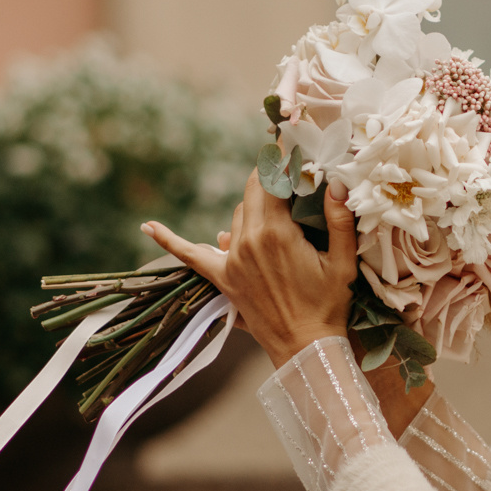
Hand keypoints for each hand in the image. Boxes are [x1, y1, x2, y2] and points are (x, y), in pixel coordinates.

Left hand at [146, 174, 357, 366]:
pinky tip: (147, 226)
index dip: (280, 160)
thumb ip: (340, 221)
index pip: (270, 180)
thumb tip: (339, 184)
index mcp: (276, 233)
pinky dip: (169, 239)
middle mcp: (247, 242)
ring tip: (277, 213)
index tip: (287, 141)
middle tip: (287, 175)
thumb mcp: (343, 263)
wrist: (306, 349)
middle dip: (268, 181)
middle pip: (252, 193)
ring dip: (253, 209)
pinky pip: (190, 255)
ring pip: (237, 216)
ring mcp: (231, 261)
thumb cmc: (329, 306)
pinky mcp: (222, 279)